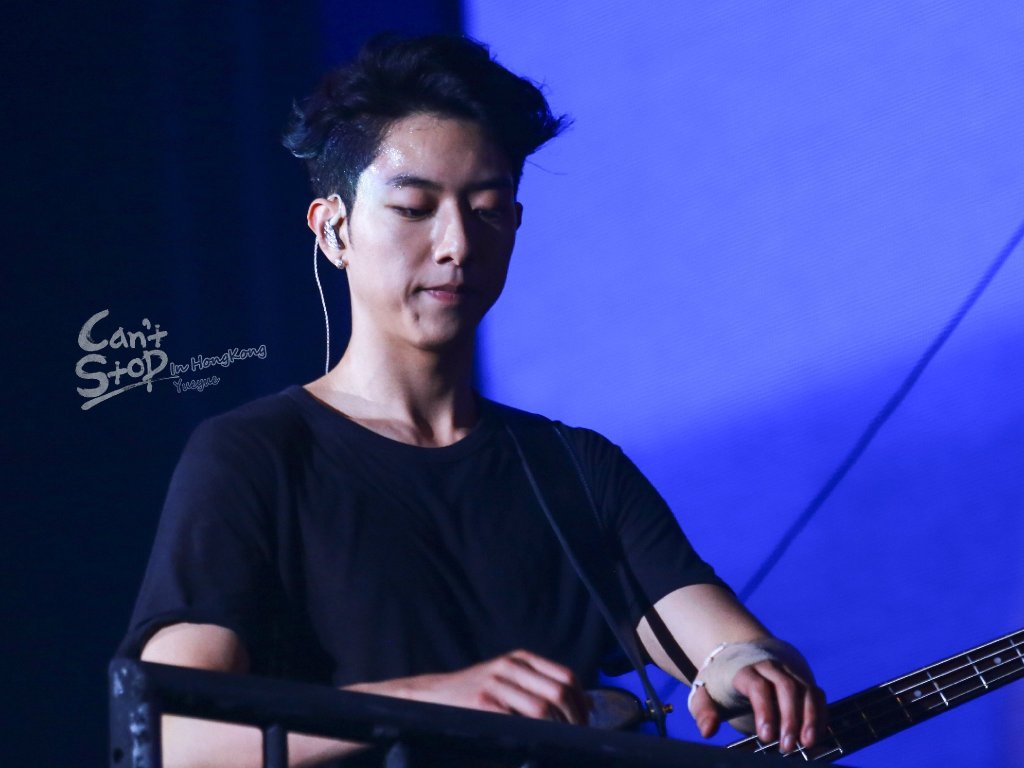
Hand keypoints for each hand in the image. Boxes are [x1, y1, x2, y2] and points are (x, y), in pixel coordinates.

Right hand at [349, 649, 590, 724]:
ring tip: (561, 744)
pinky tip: (536, 745)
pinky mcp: (482, 703)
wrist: (434, 696)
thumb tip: (584, 704)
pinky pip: (518, 723)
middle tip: (579, 738)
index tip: (587, 721)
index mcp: (521, 659)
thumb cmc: (477, 692)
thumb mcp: (508, 678)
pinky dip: (533, 737)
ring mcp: (495, 683)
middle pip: (559, 693)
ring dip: (558, 731)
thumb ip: (540, 685)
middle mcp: (510, 666)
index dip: (582, 701)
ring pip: (542, 710)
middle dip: (575, 720)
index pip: (566, 677)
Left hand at [689, 659, 826, 752]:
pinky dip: (820, 714)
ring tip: (807, 743)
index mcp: (744, 669)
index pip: (757, 686)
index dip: (764, 710)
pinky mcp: (802, 680)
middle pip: (786, 687)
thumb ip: (703, 711)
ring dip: (810, 717)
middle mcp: (770, 667)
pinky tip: (815, 735)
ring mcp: (788, 672)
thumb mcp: (704, 693)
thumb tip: (707, 731)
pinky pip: (816, 695)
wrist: (739, 655)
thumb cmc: (721, 681)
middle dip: (789, 718)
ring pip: (805, 689)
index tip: (765, 736)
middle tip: (786, 747)